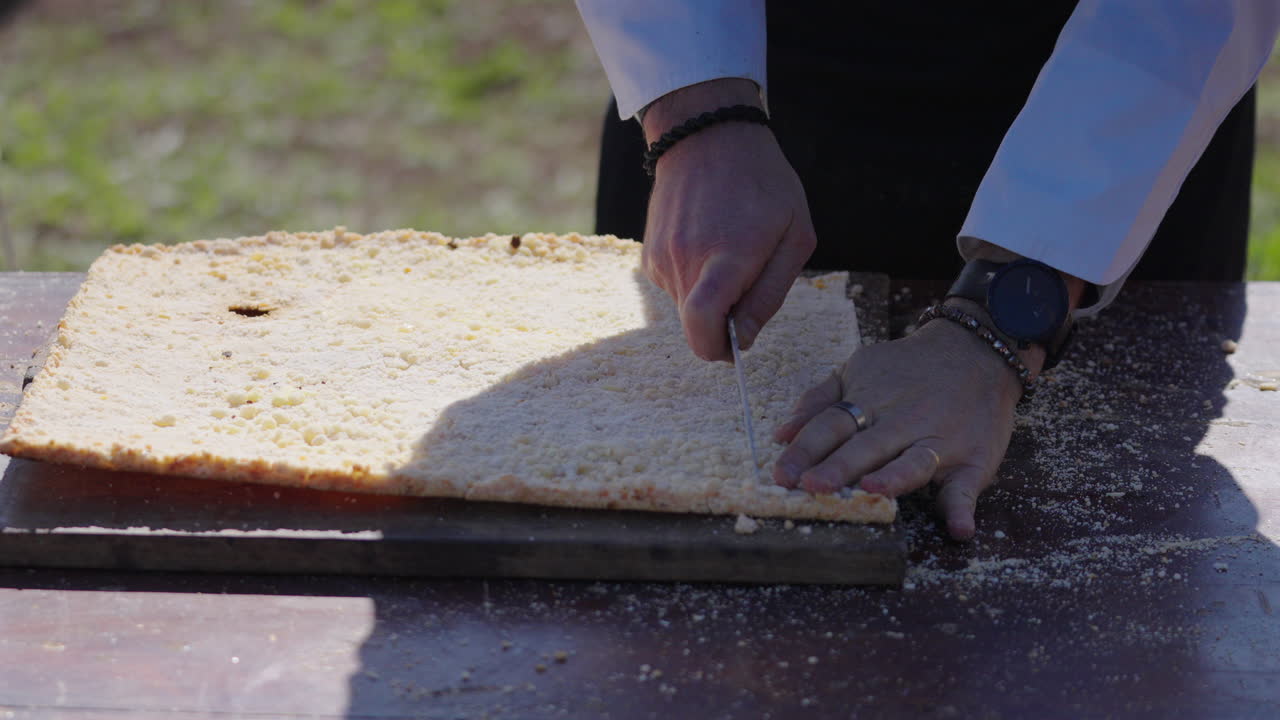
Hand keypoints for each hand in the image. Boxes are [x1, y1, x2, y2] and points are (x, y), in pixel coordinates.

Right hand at [641, 80, 815, 360]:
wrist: (707, 135)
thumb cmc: (763, 184)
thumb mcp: (795, 235)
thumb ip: (769, 294)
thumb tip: (743, 338)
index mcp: (727, 256)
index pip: (703, 326)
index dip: (718, 349)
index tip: (736, 347)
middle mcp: (686, 260)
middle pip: (697, 325)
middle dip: (722, 321)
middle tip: (748, 281)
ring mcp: (661, 257)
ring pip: (686, 306)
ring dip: (709, 294)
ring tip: (728, 246)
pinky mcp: (648, 254)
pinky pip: (674, 285)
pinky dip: (693, 277)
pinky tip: (707, 239)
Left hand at [771, 312, 1036, 539]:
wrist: (975, 351)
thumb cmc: (907, 368)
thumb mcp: (860, 368)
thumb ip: (820, 400)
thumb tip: (781, 434)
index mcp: (870, 401)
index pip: (831, 426)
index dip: (805, 449)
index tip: (781, 474)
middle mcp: (902, 422)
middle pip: (866, 446)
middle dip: (839, 467)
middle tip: (812, 487)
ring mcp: (939, 441)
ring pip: (913, 461)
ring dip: (894, 477)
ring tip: (873, 490)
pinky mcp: (972, 461)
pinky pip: (967, 486)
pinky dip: (964, 508)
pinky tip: (960, 529)